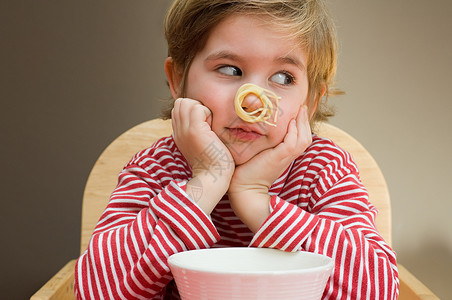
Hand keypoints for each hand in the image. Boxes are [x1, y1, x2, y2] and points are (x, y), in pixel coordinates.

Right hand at [171, 98, 234, 212]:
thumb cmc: (214, 162)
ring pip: (187, 102)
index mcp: (178, 134)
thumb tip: (206, 118)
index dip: (192, 110)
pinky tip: (212, 127)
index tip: (204, 123)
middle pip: (181, 102)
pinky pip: (197, 107)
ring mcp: (184, 130)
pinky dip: (207, 112)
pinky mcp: (194, 130)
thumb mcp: (201, 143)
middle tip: (208, 122)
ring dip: (202, 109)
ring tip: (210, 125)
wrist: (213, 177)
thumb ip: (198, 130)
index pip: (179, 108)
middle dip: (196, 106)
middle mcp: (178, 131)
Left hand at [228, 105, 311, 231]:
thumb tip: (253, 128)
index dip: (301, 125)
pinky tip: (290, 122)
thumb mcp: (257, 153)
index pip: (300, 138)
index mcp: (284, 155)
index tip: (297, 112)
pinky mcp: (278, 158)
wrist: (244, 189)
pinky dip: (294, 131)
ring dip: (302, 123)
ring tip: (300, 110)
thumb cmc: (245, 171)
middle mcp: (287, 156)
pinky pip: (292, 143)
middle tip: (302, 106)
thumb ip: (261, 143)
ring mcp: (284, 157)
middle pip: (305, 137)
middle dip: (305, 121)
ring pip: (303, 139)